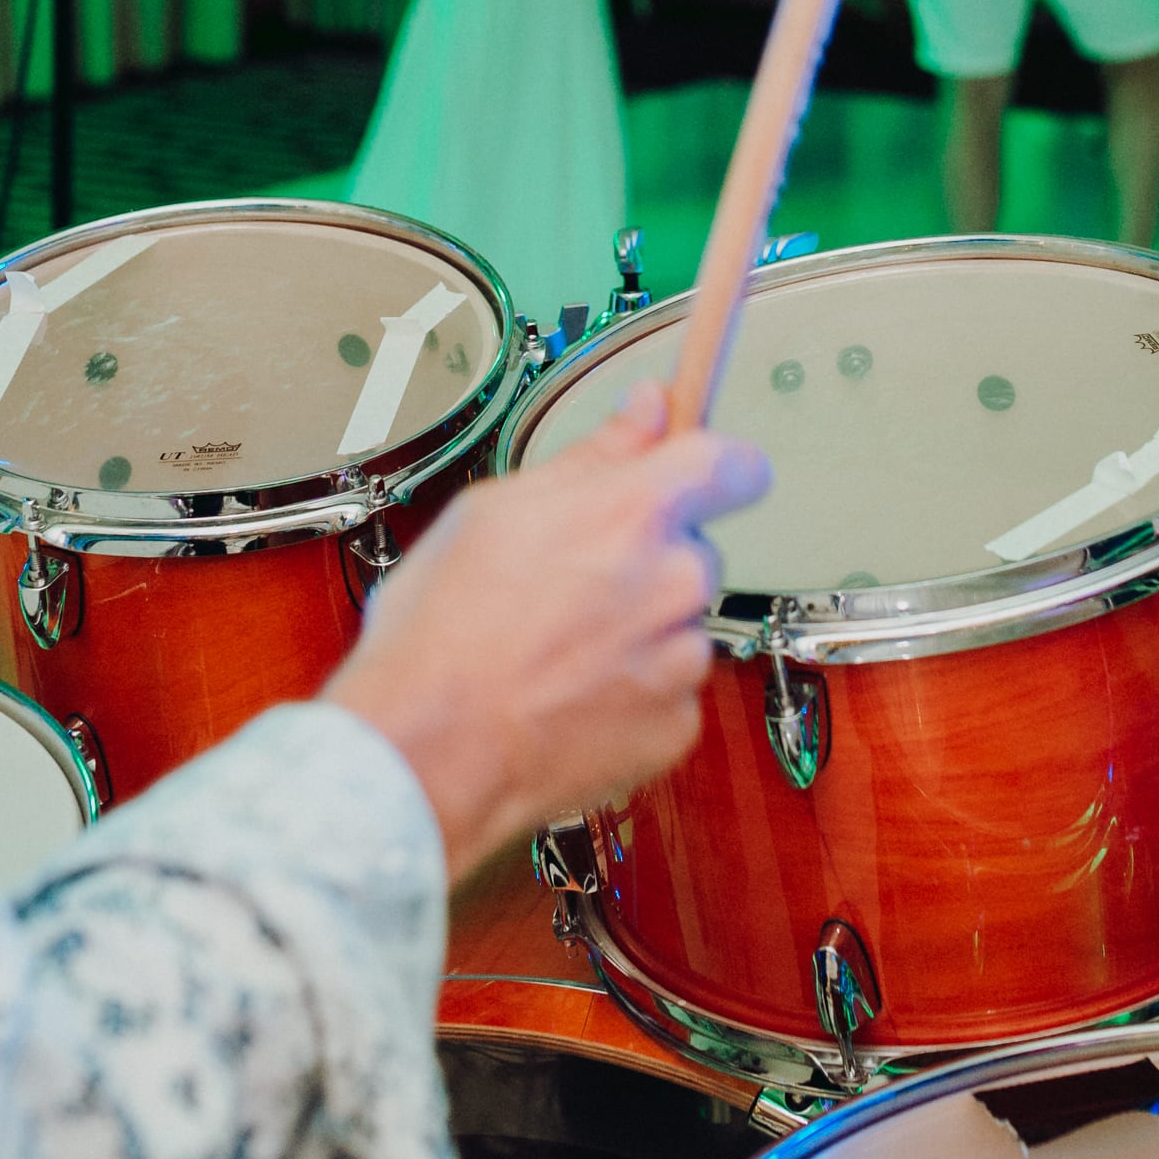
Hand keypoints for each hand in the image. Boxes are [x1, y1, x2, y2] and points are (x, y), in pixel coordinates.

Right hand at [322, 384, 768, 880]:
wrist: (427, 751)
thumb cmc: (442, 632)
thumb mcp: (494, 511)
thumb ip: (591, 458)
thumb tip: (647, 407)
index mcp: (633, 514)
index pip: (732, 465)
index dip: (720, 468)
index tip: (702, 478)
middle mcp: (674, 583)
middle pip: (693, 552)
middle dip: (648, 563)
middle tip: (571, 586)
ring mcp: (681, 660)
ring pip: (679, 625)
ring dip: (638, 632)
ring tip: (557, 651)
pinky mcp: (677, 726)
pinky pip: (671, 691)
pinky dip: (633, 693)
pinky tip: (570, 697)